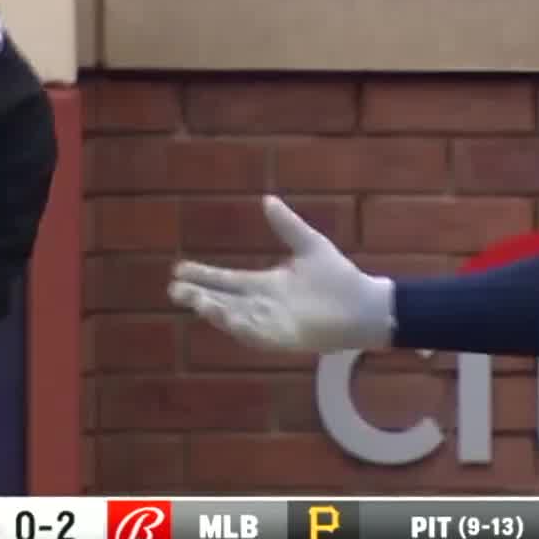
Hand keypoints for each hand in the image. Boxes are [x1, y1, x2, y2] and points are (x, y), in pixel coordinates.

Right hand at [168, 196, 395, 351]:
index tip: (179, 269)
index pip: (227, 280)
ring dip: (213, 310)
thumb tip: (267, 199)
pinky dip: (239, 327)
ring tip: (193, 300)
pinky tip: (224, 316)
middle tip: (173, 289)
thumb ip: (286, 225)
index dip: (204, 275)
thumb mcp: (309, 244)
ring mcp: (272, 324)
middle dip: (198, 295)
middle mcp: (264, 306)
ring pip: (234, 318)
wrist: (365, 304)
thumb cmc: (339, 277)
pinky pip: (256, 335)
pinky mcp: (284, 339)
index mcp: (266, 285)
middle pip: (223, 300)